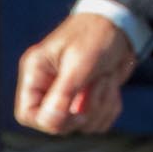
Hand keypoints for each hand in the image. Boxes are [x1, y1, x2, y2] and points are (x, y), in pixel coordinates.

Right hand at [13, 12, 137, 134]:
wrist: (124, 25)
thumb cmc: (97, 34)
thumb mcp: (79, 63)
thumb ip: (62, 94)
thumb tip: (48, 123)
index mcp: (36, 73)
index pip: (28, 115)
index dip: (51, 122)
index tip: (77, 113)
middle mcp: (49, 87)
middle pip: (57, 125)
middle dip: (85, 111)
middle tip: (99, 83)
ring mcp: (70, 95)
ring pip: (81, 126)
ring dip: (101, 106)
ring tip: (107, 77)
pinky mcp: (89, 100)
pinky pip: (98, 122)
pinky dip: (110, 107)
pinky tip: (112, 84)